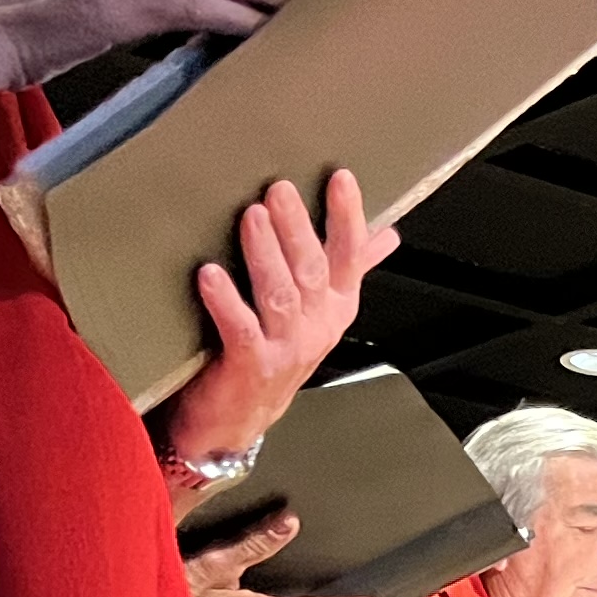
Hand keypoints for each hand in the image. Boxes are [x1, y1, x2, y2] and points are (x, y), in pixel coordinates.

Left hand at [160, 171, 397, 475]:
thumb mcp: (318, 311)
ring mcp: (286, 347)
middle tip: (279, 190)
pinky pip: (240, 329)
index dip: (348, 216)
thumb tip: (386, 235)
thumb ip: (351, 269)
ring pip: (281, 295)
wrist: (241, 418)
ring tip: (252, 218)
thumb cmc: (273, 356)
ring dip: (265, 254)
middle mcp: (316, 326)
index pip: (350, 255)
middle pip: (313, 271)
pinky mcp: (250, 365)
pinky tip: (210, 274)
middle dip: (298, 228)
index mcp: (336, 307)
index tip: (340, 179)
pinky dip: (226, 301)